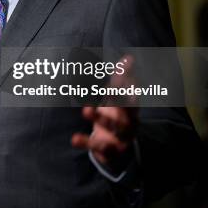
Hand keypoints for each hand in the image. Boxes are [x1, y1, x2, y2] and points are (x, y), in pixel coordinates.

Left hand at [71, 55, 137, 172]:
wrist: (120, 150)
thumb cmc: (117, 116)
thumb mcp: (119, 99)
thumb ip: (123, 78)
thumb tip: (128, 57)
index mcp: (132, 108)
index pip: (133, 93)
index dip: (128, 84)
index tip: (120, 73)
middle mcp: (130, 122)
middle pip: (128, 111)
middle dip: (120, 99)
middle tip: (109, 88)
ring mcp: (121, 137)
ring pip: (114, 128)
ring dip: (100, 118)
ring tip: (86, 110)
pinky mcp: (110, 151)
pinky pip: (99, 147)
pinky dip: (87, 142)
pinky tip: (74, 138)